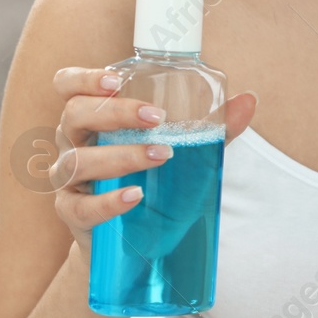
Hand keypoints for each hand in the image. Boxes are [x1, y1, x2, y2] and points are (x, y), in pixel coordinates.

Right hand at [48, 67, 256, 261]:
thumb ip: (213, 126)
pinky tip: (135, 196)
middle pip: (74, 116)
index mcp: (94, 118)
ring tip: (161, 156)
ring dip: (120, 156)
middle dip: (115, 113)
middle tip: (158, 118)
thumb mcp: (185, 150)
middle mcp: (74, 143)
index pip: (68, 86)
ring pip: (77, 161)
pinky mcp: (72, 214)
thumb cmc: (156, 180)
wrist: (137, 238)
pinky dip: (108, 201)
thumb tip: (249, 100)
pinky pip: (80, 207)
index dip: (83, 79)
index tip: (114, 80)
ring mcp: (69, 180)